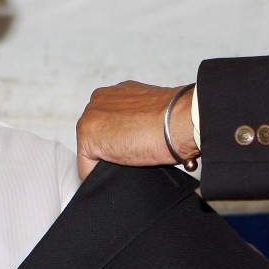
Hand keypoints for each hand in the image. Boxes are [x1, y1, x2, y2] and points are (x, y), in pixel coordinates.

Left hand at [76, 80, 197, 178]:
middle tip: (134, 157)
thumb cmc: (178, 118)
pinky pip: (86, 166)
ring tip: (131, 163)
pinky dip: (99, 176)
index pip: (110, 122)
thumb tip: (141, 136)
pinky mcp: (87, 134)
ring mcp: (91, 115)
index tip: (135, 147)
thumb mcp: (154, 114)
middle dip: (111, 148)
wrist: (181, 120)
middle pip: (98, 134)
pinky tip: (122, 170)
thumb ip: (139, 119)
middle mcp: (100, 98)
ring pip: (91, 149)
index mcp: (119, 92)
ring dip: (107, 160)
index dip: (121, 139)